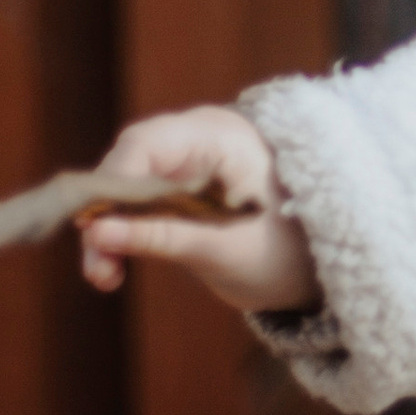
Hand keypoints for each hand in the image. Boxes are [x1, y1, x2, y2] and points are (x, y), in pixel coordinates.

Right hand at [78, 109, 318, 315]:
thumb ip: (162, 237)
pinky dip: (123, 235)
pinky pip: (137, 205)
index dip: (112, 183)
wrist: (320, 265)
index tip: (95, 230)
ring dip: (108, 231)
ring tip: (104, 278)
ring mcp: (186, 163)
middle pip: (129, 164)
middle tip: (97, 267)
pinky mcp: (178, 191)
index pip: (146, 143)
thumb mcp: (225, 250)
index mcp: (221, 136)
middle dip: (105, 214)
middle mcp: (197, 139)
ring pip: (125, 188)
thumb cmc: (288, 251)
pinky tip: (112, 272)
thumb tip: (95, 233)